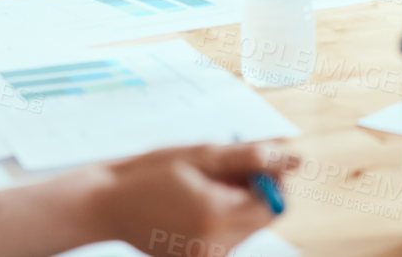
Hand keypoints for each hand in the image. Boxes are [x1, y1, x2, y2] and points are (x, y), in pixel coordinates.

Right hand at [99, 142, 299, 255]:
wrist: (106, 205)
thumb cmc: (151, 172)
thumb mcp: (202, 155)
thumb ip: (252, 157)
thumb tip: (295, 159)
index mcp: (217, 218)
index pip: (275, 203)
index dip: (271, 178)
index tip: (249, 159)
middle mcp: (215, 248)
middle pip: (262, 216)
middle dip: (253, 189)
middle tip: (219, 170)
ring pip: (247, 226)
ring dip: (237, 202)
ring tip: (200, 186)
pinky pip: (228, 237)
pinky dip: (221, 217)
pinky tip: (193, 203)